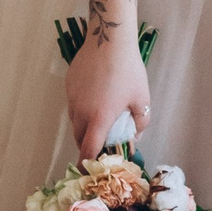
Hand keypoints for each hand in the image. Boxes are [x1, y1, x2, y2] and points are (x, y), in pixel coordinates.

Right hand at [65, 39, 150, 156]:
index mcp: (99, 118)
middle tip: (100, 144)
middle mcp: (81, 111)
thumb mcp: (142, 97)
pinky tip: (95, 99)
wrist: (108, 40)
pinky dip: (81, 110)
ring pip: (74, 121)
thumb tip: (135, 135)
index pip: (88, 149)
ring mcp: (73, 98)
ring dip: (84, 128)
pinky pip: (73, 105)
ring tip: (99, 121)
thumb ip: (140, 121)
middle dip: (87, 146)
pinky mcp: (69, 85)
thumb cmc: (128, 69)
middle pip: (79, 138)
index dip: (87, 163)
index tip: (89, 170)